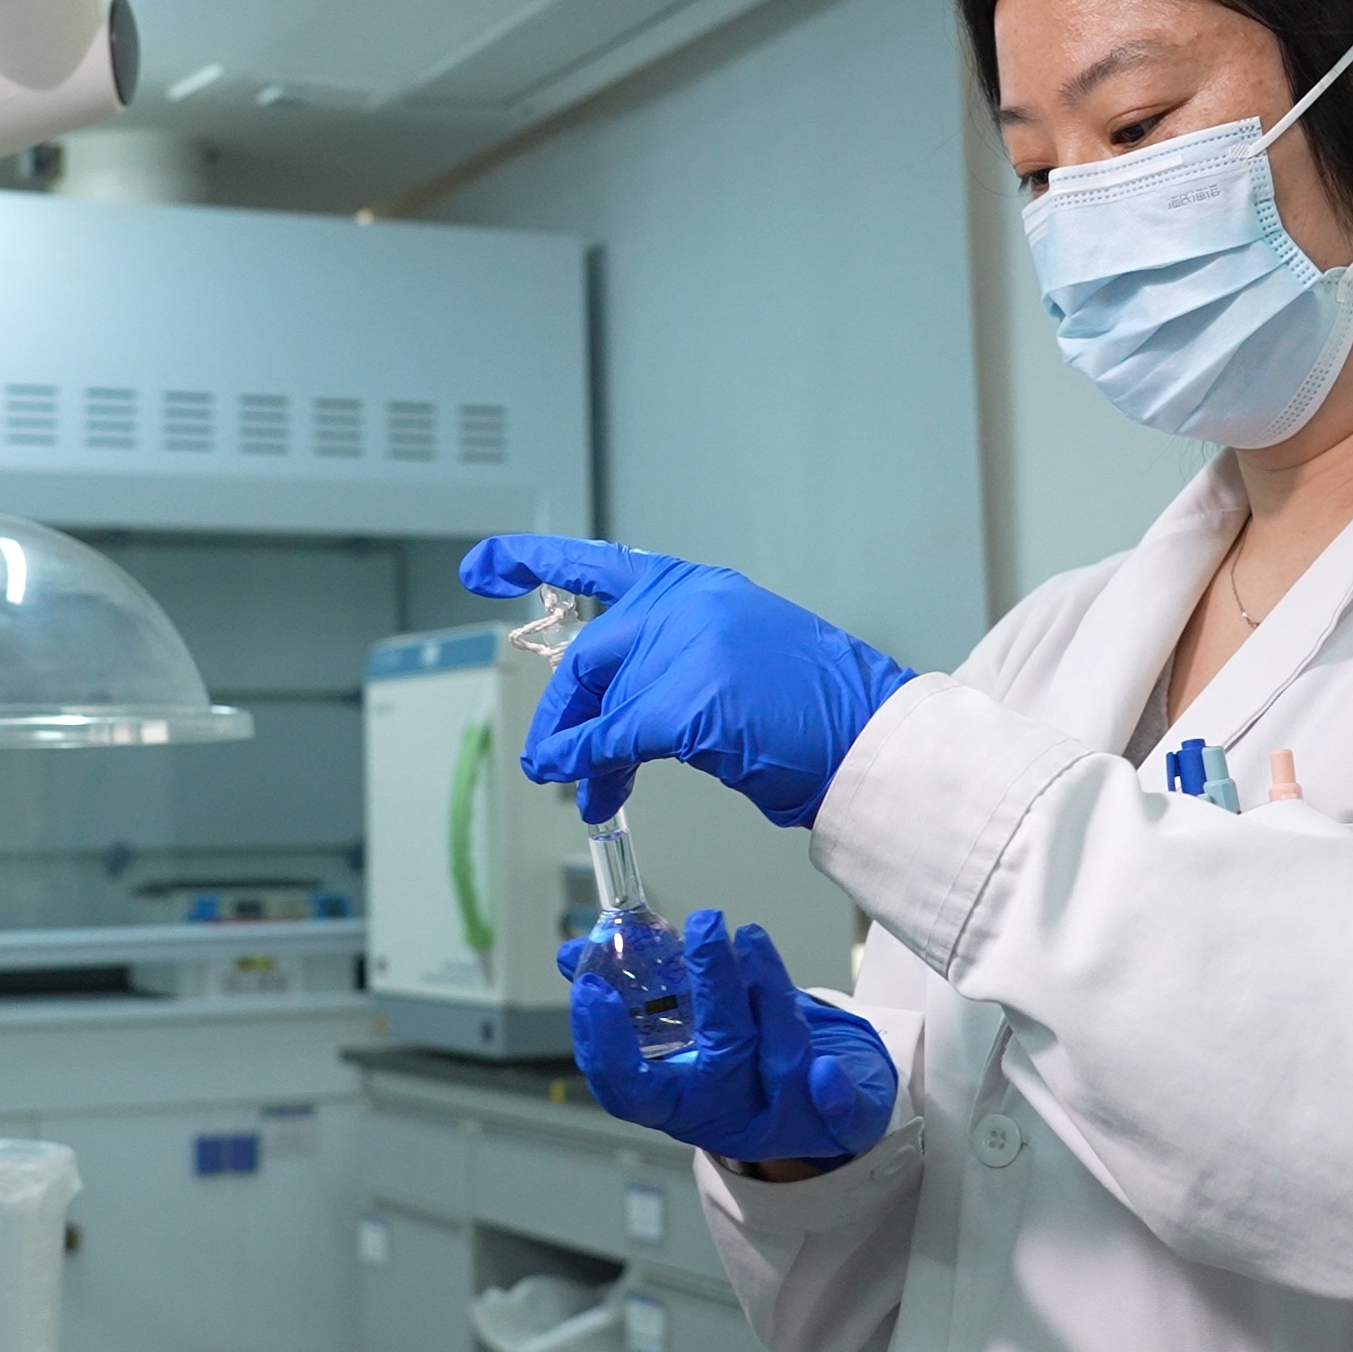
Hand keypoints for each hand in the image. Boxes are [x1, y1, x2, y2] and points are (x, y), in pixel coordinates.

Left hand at [462, 536, 914, 825]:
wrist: (870, 740)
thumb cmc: (816, 714)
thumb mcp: (736, 666)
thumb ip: (666, 674)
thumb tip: (602, 730)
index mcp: (699, 588)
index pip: (599, 566)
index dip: (530, 562)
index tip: (482, 565)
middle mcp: (687, 604)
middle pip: (589, 654)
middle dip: (565, 712)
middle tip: (556, 760)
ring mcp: (686, 646)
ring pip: (596, 698)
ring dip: (575, 748)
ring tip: (582, 789)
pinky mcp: (683, 700)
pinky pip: (609, 739)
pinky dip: (589, 765)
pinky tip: (588, 787)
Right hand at [563, 910, 895, 1165]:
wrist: (807, 1114)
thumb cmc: (731, 1067)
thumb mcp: (676, 1038)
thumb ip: (630, 993)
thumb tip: (572, 955)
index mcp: (676, 1102)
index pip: (629, 1087)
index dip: (606, 1044)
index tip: (594, 990)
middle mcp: (725, 1114)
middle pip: (719, 1058)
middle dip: (714, 991)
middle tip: (704, 928)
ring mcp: (782, 1118)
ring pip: (778, 1060)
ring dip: (770, 995)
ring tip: (751, 936)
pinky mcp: (834, 1117)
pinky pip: (836, 1109)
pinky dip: (831, 1091)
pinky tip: (828, 1068)